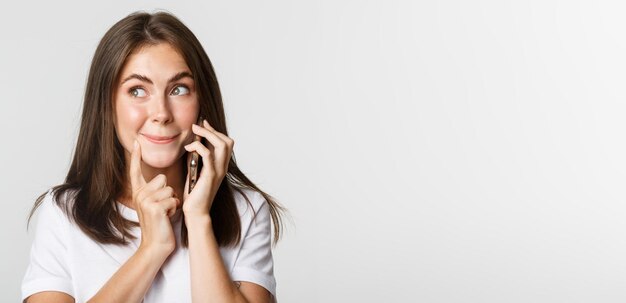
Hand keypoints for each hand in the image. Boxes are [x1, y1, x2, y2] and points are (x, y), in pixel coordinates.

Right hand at [131, 140, 180, 257]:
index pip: (136, 171)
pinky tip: (167, 218)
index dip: (136, 156)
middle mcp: (139, 195)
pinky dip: (175, 208)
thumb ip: (157, 192)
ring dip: (173, 201)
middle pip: (162, 178)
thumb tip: (164, 181)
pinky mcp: (154, 207)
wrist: (156, 246)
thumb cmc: (160, 224)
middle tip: (164, 207)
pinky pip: (173, 198)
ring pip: (170, 188)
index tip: (136, 141)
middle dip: (169, 192)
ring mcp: (145, 201)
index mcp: (139, 192)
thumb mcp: (156, 205)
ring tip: (166, 213)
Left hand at [182, 120, 233, 217]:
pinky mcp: (210, 175)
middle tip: (198, 125)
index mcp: (221, 167)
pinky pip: (208, 155)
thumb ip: (195, 160)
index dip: (215, 132)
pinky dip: (199, 146)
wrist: (196, 213)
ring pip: (221, 145)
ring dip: (208, 134)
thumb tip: (191, 146)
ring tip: (195, 129)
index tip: (203, 123)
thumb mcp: (194, 173)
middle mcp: (223, 168)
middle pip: (227, 142)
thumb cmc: (194, 196)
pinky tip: (189, 147)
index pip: (225, 144)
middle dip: (212, 130)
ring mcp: (218, 171)